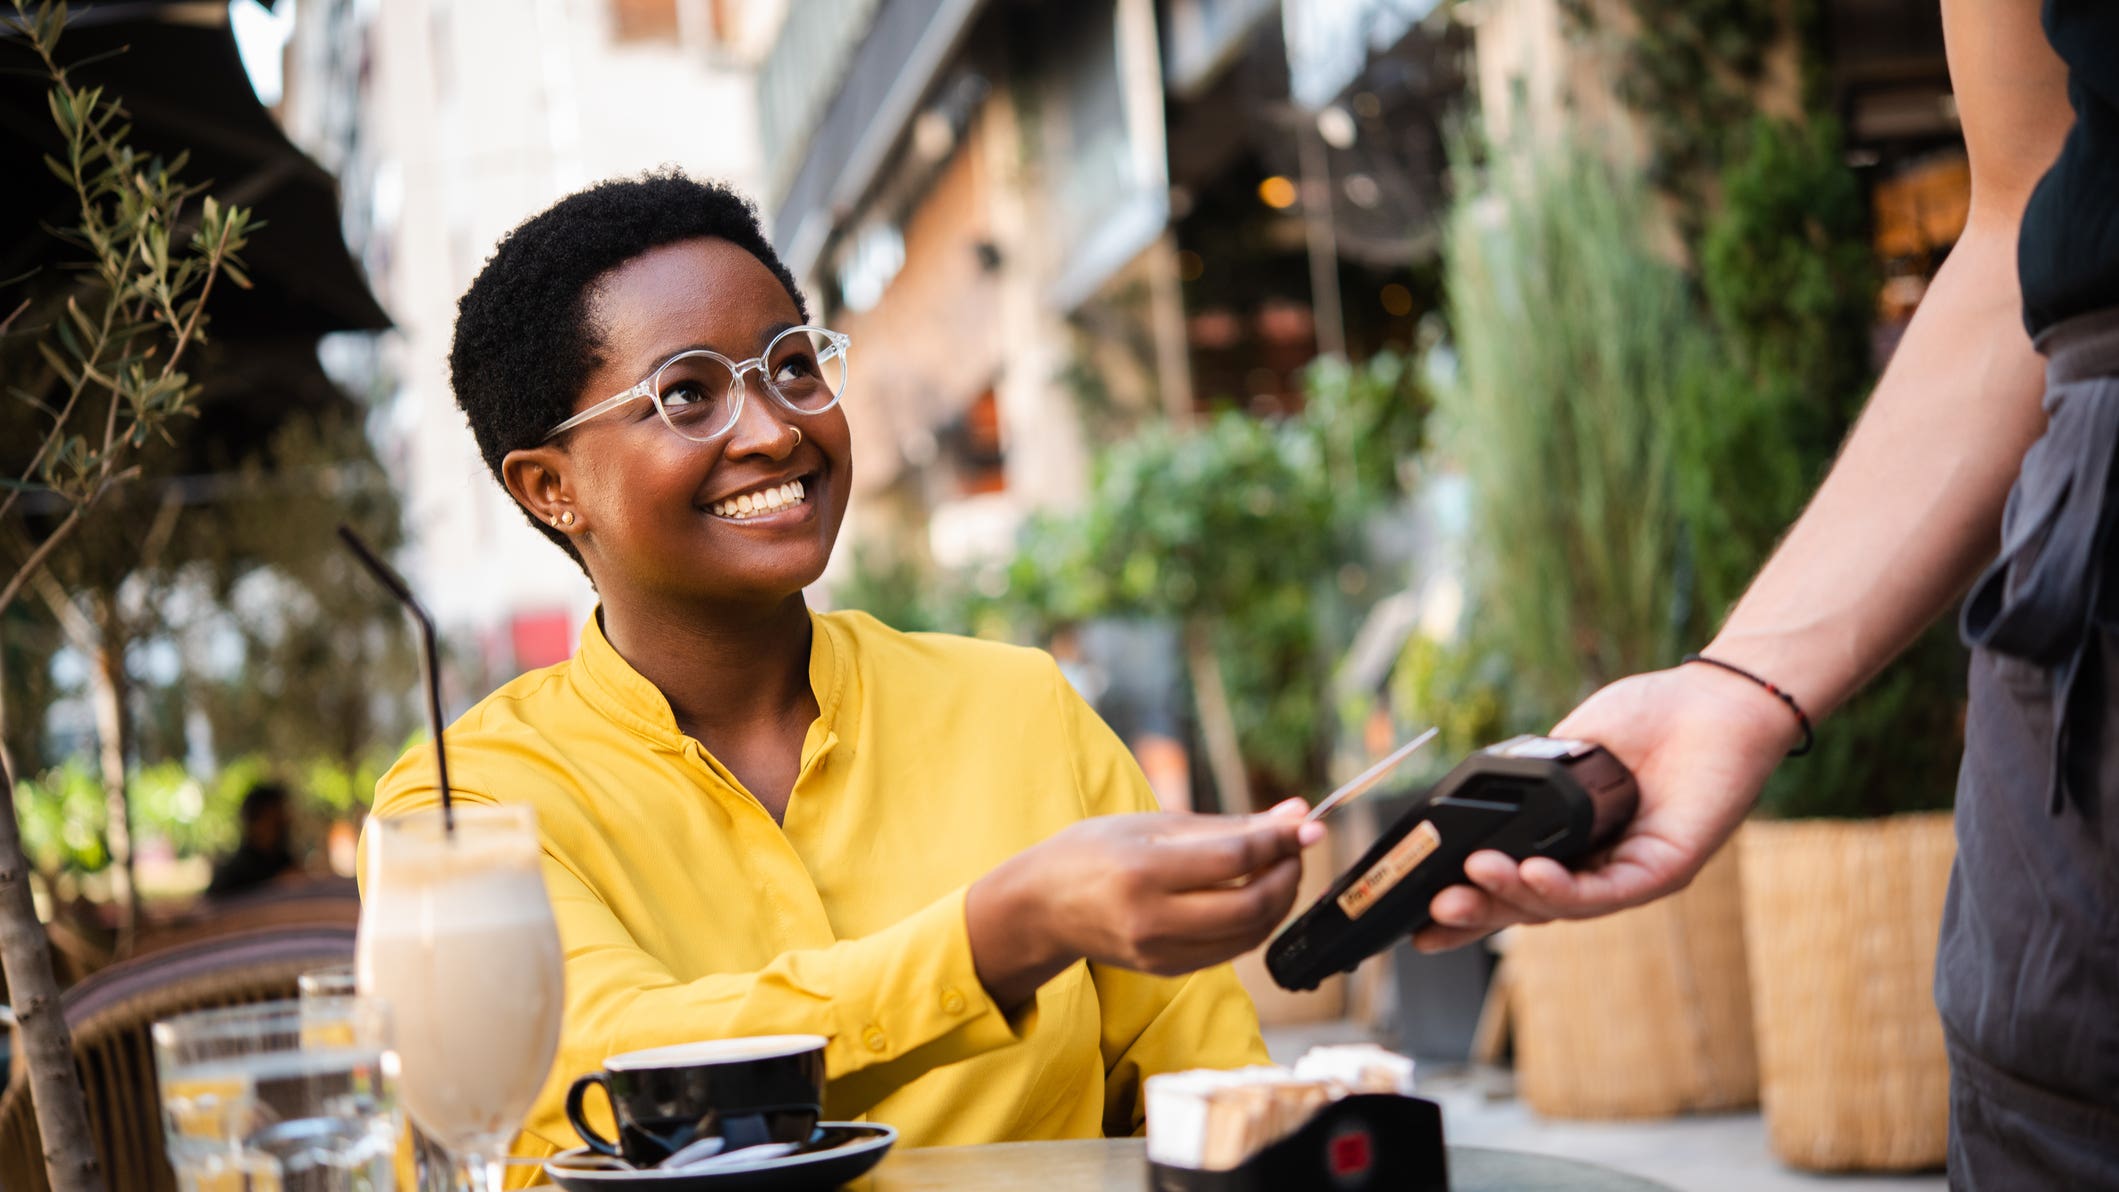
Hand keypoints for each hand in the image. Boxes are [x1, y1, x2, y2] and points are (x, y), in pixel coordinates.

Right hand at [968, 800, 1321, 1004]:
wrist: (1042, 907)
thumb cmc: (1094, 852)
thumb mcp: (1154, 824)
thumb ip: (1228, 824)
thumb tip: (1296, 812)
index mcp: (1145, 870)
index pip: (1235, 858)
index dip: (1281, 841)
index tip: (1309, 823)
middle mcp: (1153, 918)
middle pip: (1250, 904)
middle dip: (1287, 874)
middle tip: (1295, 848)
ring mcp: (1161, 952)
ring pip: (1249, 933)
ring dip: (1278, 901)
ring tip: (1278, 868)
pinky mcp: (1169, 971)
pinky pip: (1231, 950)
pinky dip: (1254, 923)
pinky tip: (1253, 896)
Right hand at [1411, 662, 1799, 952]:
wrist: (1715, 699)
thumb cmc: (1650, 717)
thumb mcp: (1567, 750)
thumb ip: (1530, 784)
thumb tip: (1477, 807)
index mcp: (1574, 845)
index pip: (1515, 884)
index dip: (1471, 904)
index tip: (1418, 918)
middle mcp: (1601, 868)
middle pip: (1530, 905)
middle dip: (1478, 914)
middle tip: (1432, 914)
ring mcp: (1632, 874)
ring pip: (1562, 906)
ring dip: (1511, 896)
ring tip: (1469, 879)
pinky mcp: (1664, 870)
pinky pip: (1607, 892)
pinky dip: (1563, 888)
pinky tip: (1531, 872)